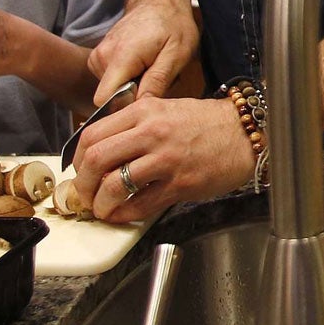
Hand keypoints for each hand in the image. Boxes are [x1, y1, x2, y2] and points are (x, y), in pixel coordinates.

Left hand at [69, 94, 253, 222]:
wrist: (245, 134)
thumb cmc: (208, 123)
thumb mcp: (165, 110)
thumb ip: (134, 125)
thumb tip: (103, 151)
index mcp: (144, 111)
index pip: (91, 135)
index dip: (77, 159)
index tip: (81, 171)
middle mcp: (151, 132)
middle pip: (95, 159)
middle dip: (83, 184)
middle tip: (85, 194)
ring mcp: (166, 159)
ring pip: (113, 185)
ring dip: (100, 203)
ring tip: (102, 208)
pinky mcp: (180, 184)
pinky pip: (140, 205)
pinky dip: (124, 215)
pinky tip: (123, 214)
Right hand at [89, 0, 197, 100]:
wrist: (159, 1)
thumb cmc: (173, 24)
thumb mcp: (177, 54)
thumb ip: (157, 82)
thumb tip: (140, 107)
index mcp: (120, 57)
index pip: (104, 101)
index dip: (125, 108)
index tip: (146, 100)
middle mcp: (101, 57)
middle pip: (111, 97)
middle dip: (135, 95)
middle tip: (157, 77)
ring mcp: (97, 56)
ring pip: (112, 90)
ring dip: (134, 85)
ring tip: (152, 68)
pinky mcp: (99, 58)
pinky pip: (111, 80)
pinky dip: (128, 77)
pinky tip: (143, 65)